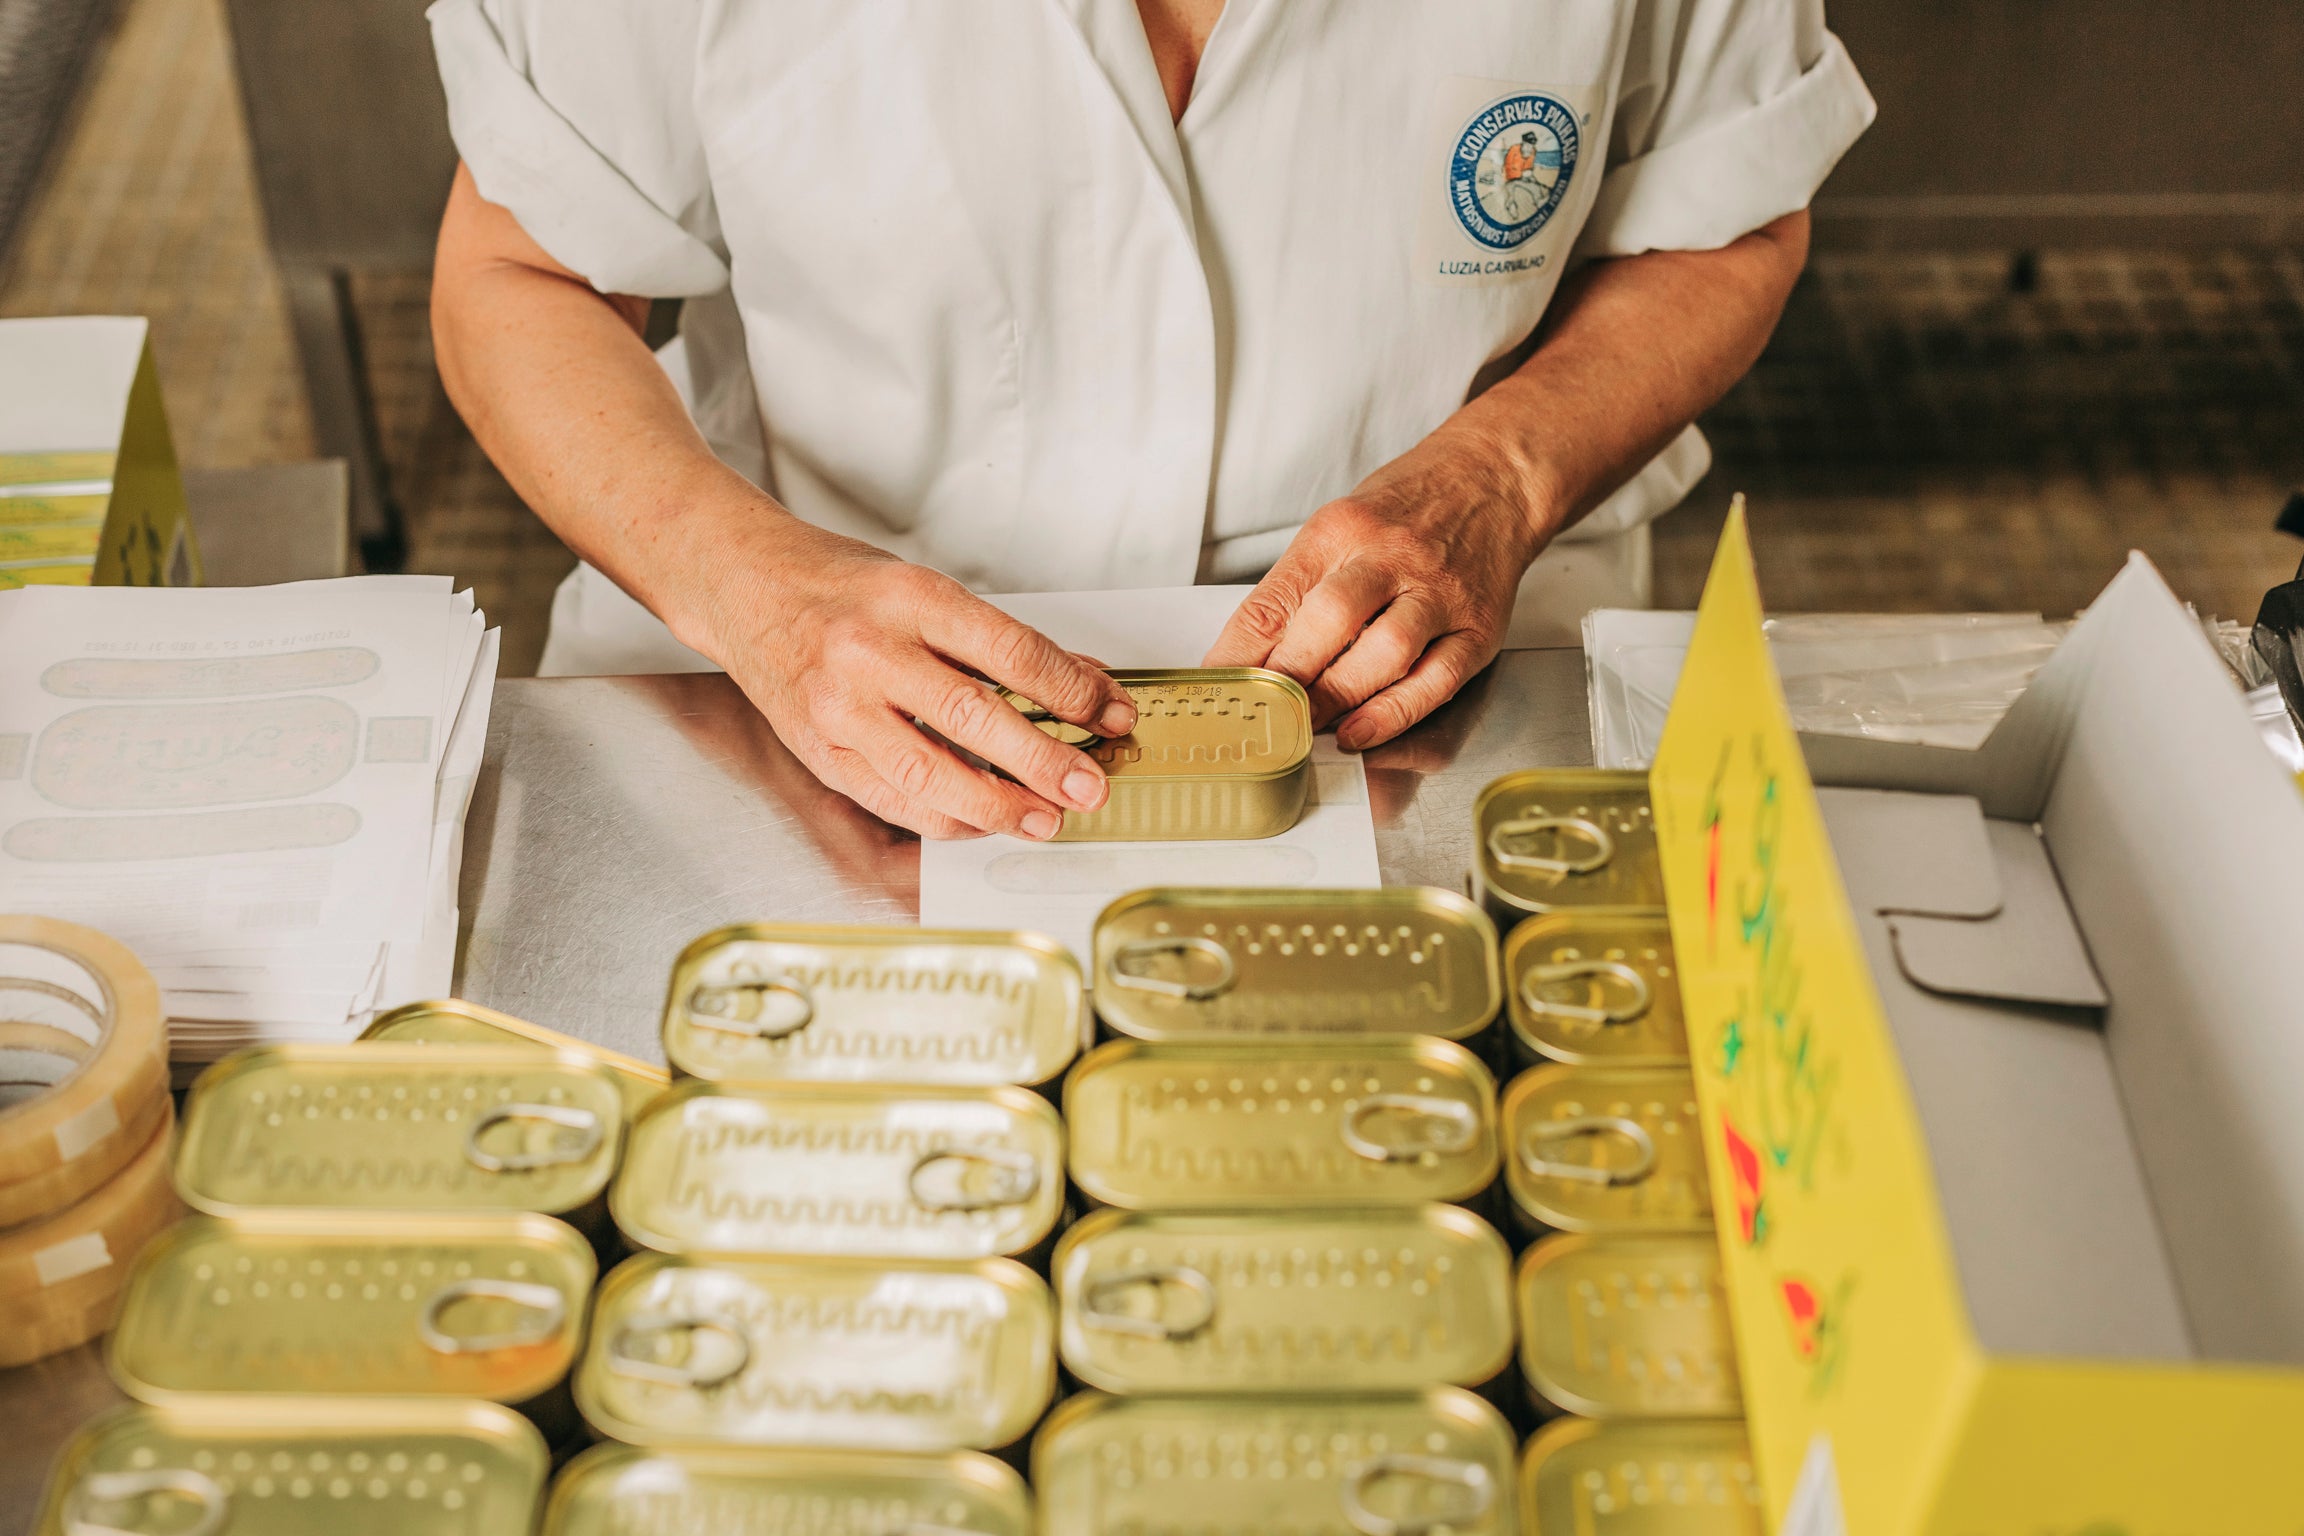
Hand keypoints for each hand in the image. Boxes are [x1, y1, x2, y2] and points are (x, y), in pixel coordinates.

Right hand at [696, 520, 1138, 838]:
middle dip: (1044, 762)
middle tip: (1089, 786)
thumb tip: (1079, 682)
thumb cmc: (836, 583)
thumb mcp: (922, 588)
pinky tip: (983, 822)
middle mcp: (871, 653)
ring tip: (1045, 818)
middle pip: (976, 718)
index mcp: (909, 598)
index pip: (1011, 652)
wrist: (740, 586)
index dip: (1072, 692)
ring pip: (932, 774)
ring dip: (998, 807)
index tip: (1109, 714)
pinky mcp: (820, 751)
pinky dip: (945, 819)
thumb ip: (997, 640)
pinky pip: (893, 800)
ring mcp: (840, 708)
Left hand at [1205, 444, 1545, 749]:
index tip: (1216, 693)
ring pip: (1384, 654)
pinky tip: (1361, 733)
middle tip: (1262, 718)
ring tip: (1306, 730)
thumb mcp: (1336, 527)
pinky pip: (1435, 681)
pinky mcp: (1477, 628)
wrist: (1492, 479)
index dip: (1237, 655)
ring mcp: (1439, 593)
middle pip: (1328, 623)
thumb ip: (1295, 591)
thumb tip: (1243, 660)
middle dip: (1288, 680)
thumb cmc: (1406, 509)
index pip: (1274, 599)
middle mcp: (1390, 557)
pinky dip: (1394, 713)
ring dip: (1338, 700)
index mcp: (1339, 530)